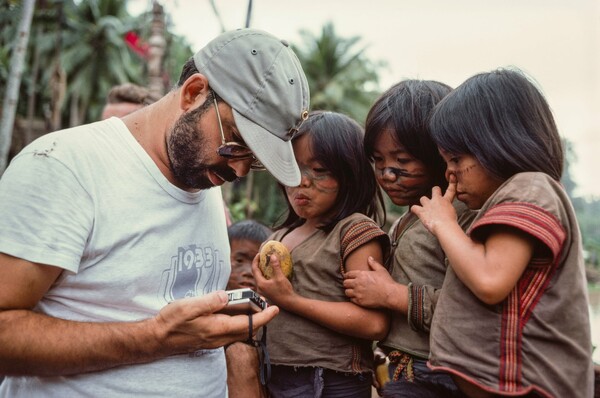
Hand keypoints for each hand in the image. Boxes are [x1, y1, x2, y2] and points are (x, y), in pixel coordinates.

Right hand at [152, 290, 278, 354]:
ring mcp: (214, 340)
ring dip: (249, 320)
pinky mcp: (209, 339)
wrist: (157, 338)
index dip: (265, 316)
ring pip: (239, 332)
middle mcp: (219, 337)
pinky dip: (237, 323)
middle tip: (266, 304)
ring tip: (252, 305)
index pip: (248, 324)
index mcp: (218, 328)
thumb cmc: (171, 322)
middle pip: (247, 329)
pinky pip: (230, 332)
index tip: (275, 309)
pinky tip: (232, 312)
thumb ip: (210, 301)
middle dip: (260, 318)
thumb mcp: (189, 306)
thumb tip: (227, 295)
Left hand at [252, 253, 296, 308]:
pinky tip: (269, 272)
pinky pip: (262, 280)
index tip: (259, 254)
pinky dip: (264, 274)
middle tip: (262, 257)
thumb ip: (275, 266)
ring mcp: (262, 290)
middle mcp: (259, 287)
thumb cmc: (284, 291)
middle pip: (255, 273)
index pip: (254, 269)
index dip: (256, 260)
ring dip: (261, 269)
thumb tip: (272, 256)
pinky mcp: (266, 291)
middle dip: (258, 264)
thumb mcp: (280, 277)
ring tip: (266, 262)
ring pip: (259, 277)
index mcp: (260, 283)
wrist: (289, 302)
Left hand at [343, 257, 395, 307]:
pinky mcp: (360, 301)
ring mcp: (358, 293)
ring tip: (353, 292)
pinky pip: (351, 300)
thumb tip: (369, 258)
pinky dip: (353, 299)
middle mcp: (357, 283)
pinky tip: (358, 297)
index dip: (347, 276)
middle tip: (350, 285)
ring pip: (346, 292)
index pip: (348, 274)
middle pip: (345, 283)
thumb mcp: (381, 270)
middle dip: (347, 283)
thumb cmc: (386, 282)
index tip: (348, 277)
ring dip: (349, 291)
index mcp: (361, 275)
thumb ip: (373, 263)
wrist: (390, 295)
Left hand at [411, 178, 456, 235]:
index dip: (452, 182)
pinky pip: (414, 207)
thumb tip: (446, 213)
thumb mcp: (453, 214)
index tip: (452, 176)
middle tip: (434, 198)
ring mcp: (428, 205)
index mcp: (446, 201)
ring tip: (425, 210)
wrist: (445, 227)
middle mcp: (437, 200)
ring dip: (423, 203)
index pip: (451, 190)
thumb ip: (448, 210)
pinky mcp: (421, 211)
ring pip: (423, 198)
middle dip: (434, 191)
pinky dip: (414, 209)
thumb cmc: (451, 224)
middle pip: (435, 189)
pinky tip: (416, 212)